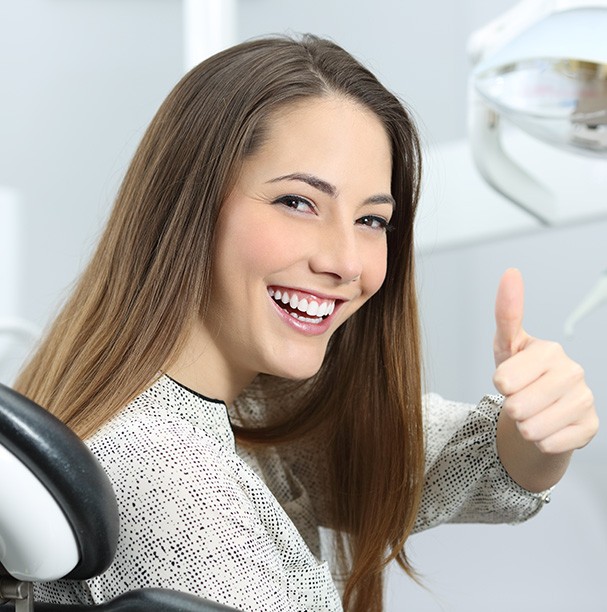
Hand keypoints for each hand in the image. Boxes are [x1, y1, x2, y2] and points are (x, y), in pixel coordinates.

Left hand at [493, 268, 597, 454]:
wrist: (539, 410)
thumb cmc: (520, 376)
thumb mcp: (506, 347)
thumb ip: (507, 314)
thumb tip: (511, 273)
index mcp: (549, 350)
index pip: (504, 379)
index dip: (500, 385)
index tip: (508, 380)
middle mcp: (572, 371)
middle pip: (517, 406)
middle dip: (511, 408)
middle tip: (519, 399)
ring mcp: (584, 399)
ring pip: (532, 428)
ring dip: (524, 426)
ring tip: (532, 413)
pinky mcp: (590, 426)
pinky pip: (548, 443)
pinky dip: (540, 441)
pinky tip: (547, 426)